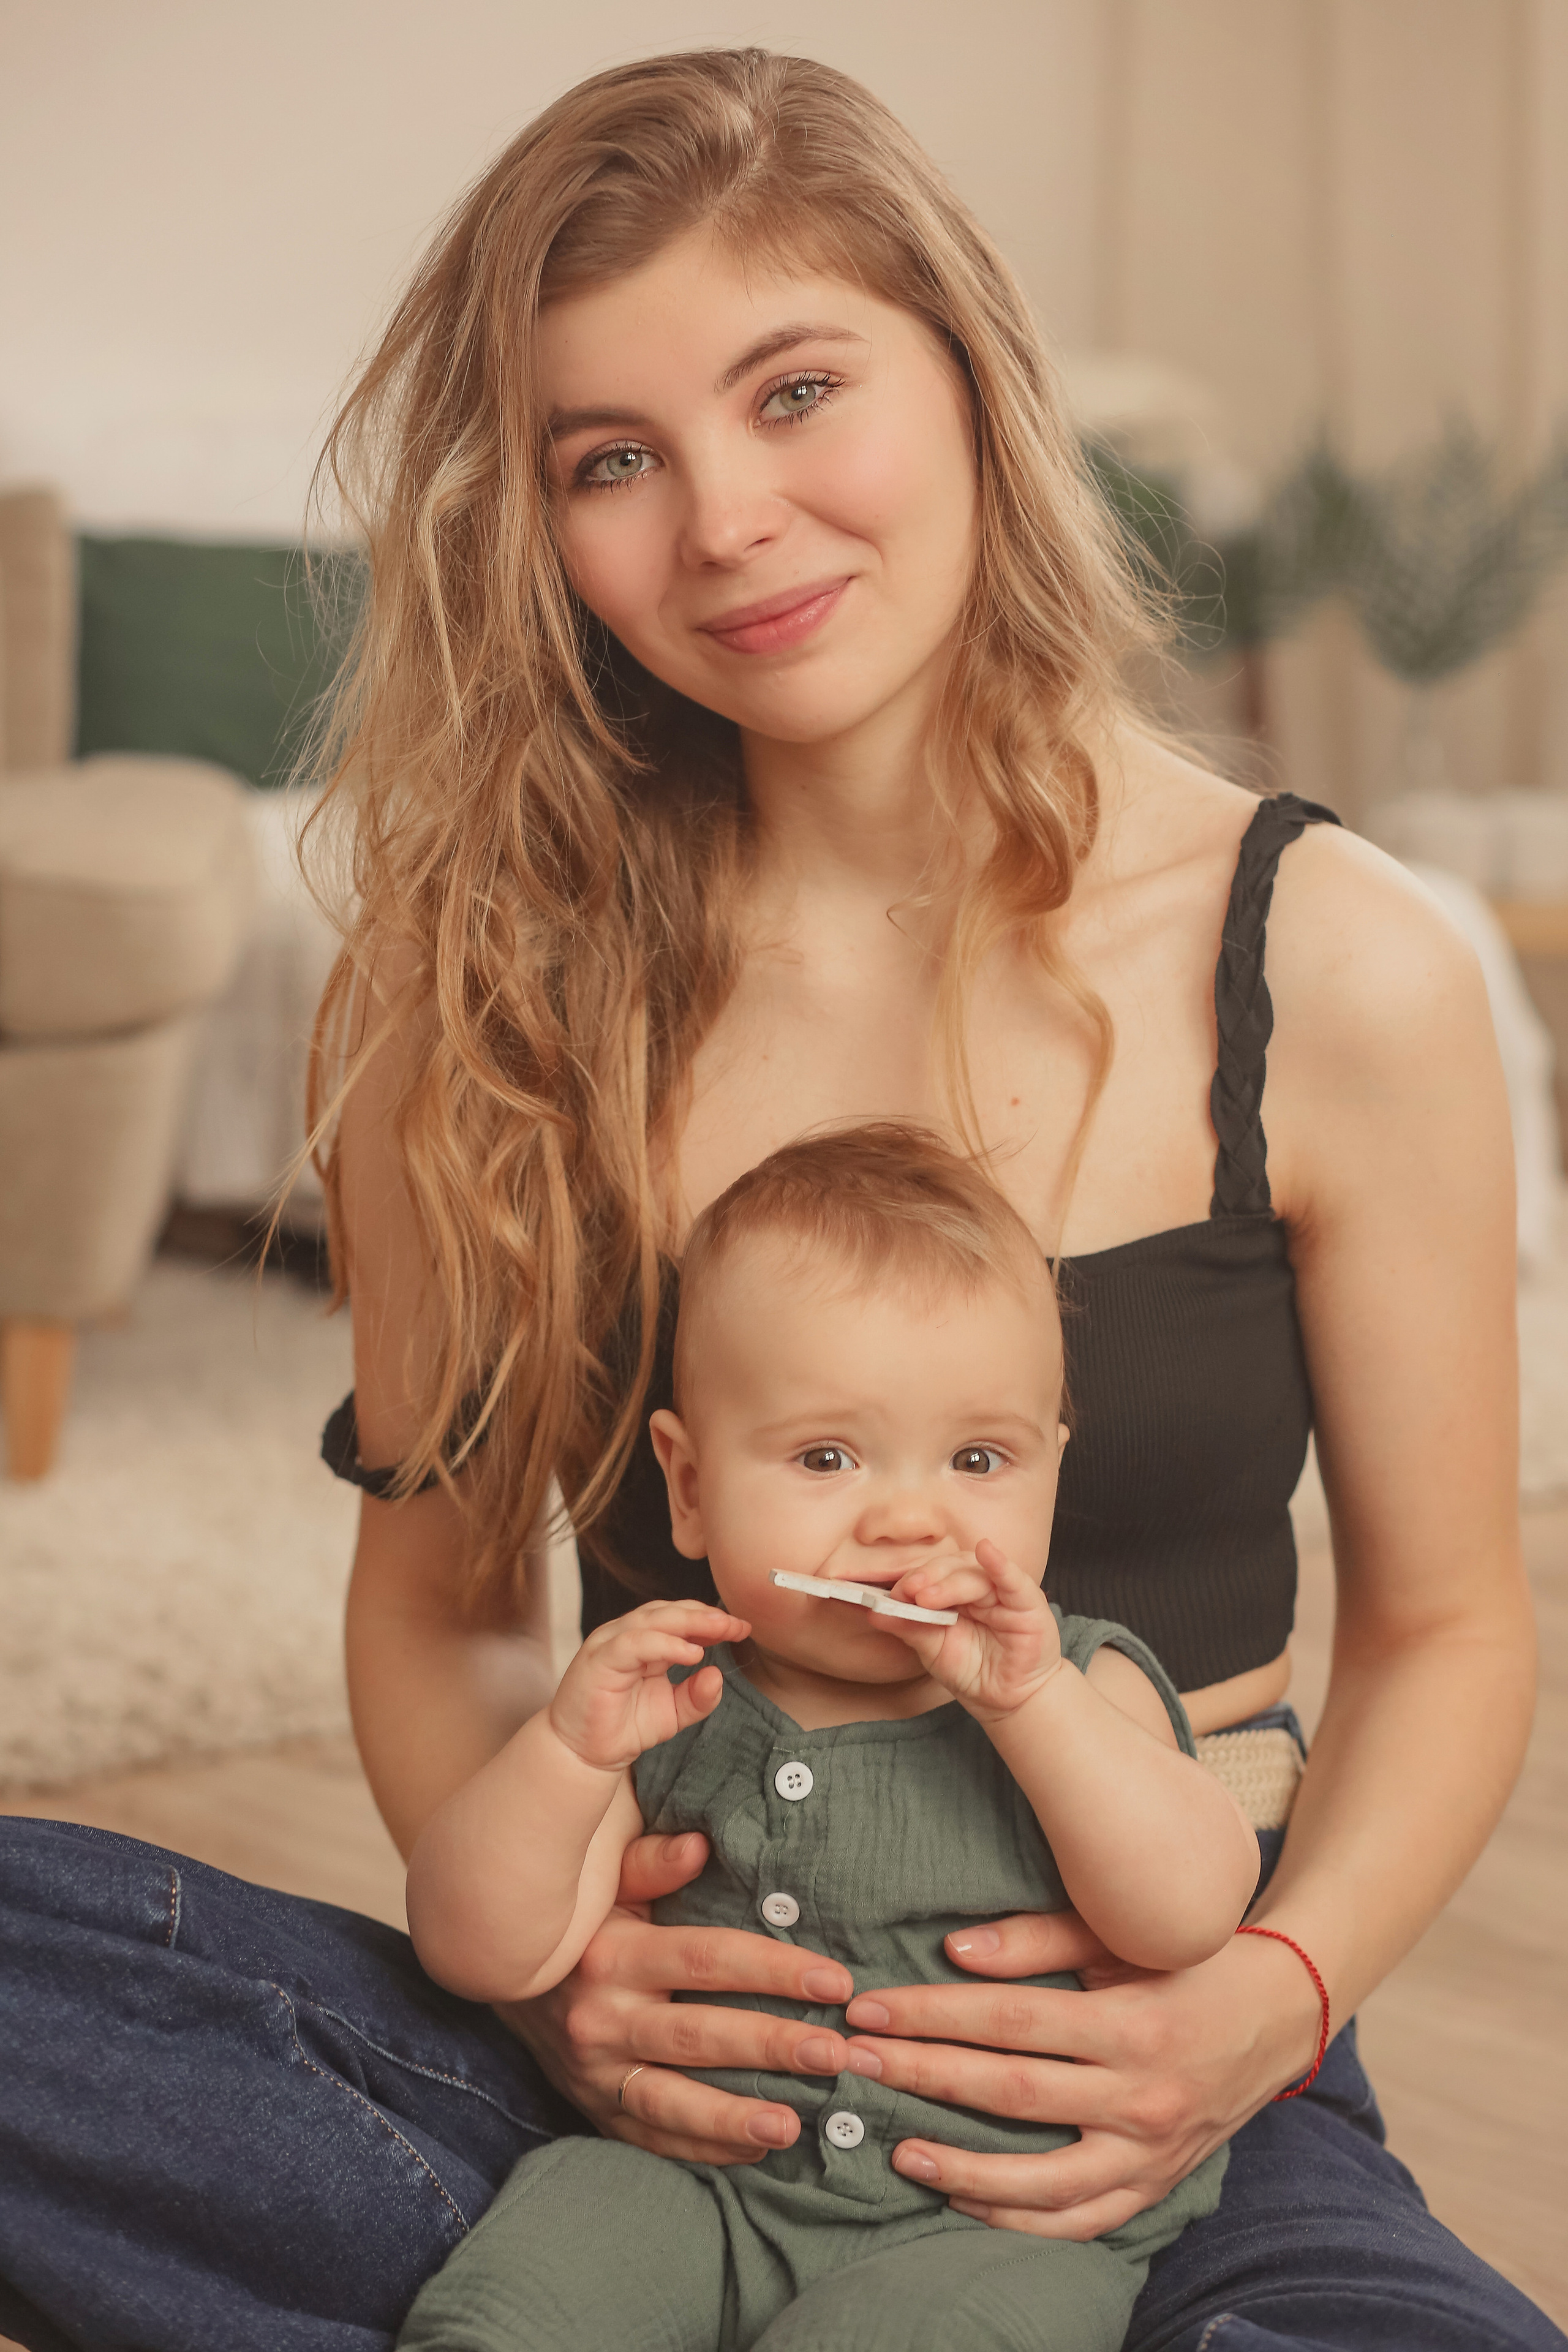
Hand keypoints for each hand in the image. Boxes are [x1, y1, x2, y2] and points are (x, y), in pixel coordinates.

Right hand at [501, 1830, 871, 2164]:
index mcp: (612, 1954)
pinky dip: (702, 2148)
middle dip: (771, 2046)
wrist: (498, 1978)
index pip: (706, 1960)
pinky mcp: (593, 2108)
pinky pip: (651, 2136)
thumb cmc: (576, 1923)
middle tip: (835, 2055)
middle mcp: (601, 2017)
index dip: (773, 1970)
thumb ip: (651, 1866)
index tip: (833, 1980)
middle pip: (699, 2037)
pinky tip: (754, 2151)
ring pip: (672, 2102)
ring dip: (734, 2118)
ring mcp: (594, 2072)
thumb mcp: (605, 1886)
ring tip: (793, 2125)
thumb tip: (700, 1845)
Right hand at [546, 1600, 748, 1771]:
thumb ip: (697, 1696)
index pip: (680, 1617)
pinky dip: (664, 1644)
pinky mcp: (598, 1660)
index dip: (710, 1620)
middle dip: (705, 1616)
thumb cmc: (624, 1727)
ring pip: (651, 1620)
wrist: (584, 1755)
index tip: (742, 1628)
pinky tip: (690, 1653)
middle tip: (736, 1625)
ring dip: (689, 1623)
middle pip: (668, 1612)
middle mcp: (626, 1635)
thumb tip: (718, 1675)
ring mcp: (609, 1644)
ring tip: (719, 1630)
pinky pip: (633, 1643)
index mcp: (644, 1641)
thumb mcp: (673, 1713)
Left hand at [839, 1909, 1323, 2238]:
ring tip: (899, 2149)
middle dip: (923, 2076)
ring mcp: (1152, 2152)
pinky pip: (1079, 2220)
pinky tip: (963, 2198)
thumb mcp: (1122, 1936)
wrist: (1280, 2012)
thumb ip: (1038, 1939)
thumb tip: (954, 1952)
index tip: (870, 2010)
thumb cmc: (1189, 1959)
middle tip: (856, 2063)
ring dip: (962, 2169)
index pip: (1010, 2023)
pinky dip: (1018, 2218)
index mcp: (1133, 2024)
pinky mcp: (1156, 2185)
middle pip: (1011, 2094)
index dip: (933, 2016)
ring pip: (1042, 2180)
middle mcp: (1143, 2096)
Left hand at [887, 1538, 1062, 1722]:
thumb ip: (909, 1627)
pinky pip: (1014, 1580)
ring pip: (975, 1574)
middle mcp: (979, 1586)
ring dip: (949, 1582)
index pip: (931, 1574)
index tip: (886, 1595)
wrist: (1007, 1702)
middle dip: (926, 1577)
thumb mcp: (933, 1649)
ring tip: (926, 1598)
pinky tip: (987, 1551)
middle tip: (906, 1591)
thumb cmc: (973, 1670)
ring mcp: (1004, 1593)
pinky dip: (1000, 1565)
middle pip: (952, 1567)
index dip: (910, 1580)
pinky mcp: (1030, 1604)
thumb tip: (875, 1612)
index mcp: (955, 1592)